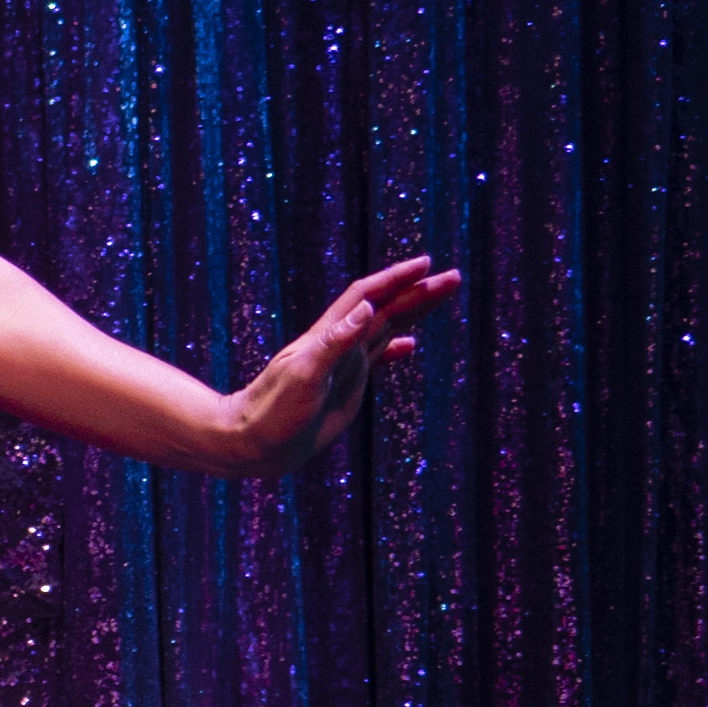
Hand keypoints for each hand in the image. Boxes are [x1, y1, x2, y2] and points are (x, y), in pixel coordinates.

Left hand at [224, 255, 458, 472]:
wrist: (252, 442)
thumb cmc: (272, 412)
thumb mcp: (304, 375)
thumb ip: (334, 343)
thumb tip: (366, 309)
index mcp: (328, 337)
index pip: (367, 297)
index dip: (395, 280)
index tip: (426, 264)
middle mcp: (338, 344)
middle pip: (385, 308)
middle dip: (419, 292)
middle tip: (455, 276)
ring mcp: (344, 364)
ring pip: (385, 328)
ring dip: (413, 311)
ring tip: (440, 294)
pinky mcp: (346, 385)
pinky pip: (376, 358)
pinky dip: (395, 347)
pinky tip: (410, 345)